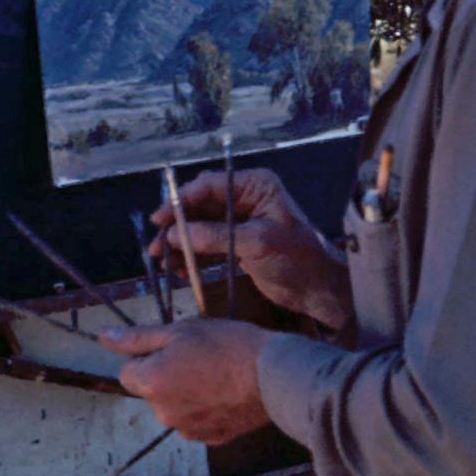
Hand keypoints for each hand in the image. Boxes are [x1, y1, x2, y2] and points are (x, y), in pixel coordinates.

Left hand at [101, 319, 270, 443]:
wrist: (273, 375)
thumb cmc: (226, 345)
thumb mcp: (180, 331)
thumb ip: (137, 338)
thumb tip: (102, 338)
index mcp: (150, 383)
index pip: (128, 372)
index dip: (148, 357)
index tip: (176, 348)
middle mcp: (162, 413)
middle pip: (152, 391)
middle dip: (167, 376)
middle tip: (200, 358)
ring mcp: (187, 430)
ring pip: (174, 406)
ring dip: (186, 393)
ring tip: (218, 375)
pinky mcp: (210, 439)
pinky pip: (196, 421)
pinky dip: (205, 409)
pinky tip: (226, 393)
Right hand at [152, 166, 351, 330]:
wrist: (318, 289)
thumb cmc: (297, 258)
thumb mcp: (256, 243)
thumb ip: (215, 236)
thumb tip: (175, 235)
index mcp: (255, 186)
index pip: (210, 186)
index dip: (181, 201)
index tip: (160, 220)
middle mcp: (246, 199)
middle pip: (200, 206)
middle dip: (177, 227)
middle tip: (157, 248)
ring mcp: (240, 221)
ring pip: (200, 227)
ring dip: (182, 245)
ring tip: (166, 265)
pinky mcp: (238, 244)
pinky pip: (208, 245)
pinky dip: (194, 258)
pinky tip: (182, 273)